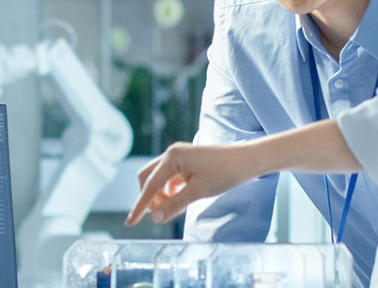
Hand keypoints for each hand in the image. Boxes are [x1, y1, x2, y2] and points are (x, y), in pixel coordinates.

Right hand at [124, 141, 261, 225]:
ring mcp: (179, 157)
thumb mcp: (198, 192)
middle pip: (148, 179)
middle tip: (161, 214)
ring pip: (159, 180)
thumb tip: (154, 219)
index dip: (139, 206)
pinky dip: (171, 192)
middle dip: (150, 198)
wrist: (247, 161)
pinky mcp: (187, 163)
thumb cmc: (224, 173)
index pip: (149, 185)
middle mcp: (172, 154)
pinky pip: (170, 180)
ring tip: (177, 207)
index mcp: (172, 157)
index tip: (130, 223)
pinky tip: (182, 199)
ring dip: (161, 196)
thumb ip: (174, 205)